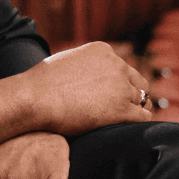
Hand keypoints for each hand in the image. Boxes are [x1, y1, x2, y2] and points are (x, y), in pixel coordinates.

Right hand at [0, 41, 151, 142]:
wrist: (35, 97)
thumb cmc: (42, 83)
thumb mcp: (67, 61)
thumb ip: (84, 65)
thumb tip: (86, 78)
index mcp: (103, 51)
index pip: (122, 68)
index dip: (119, 83)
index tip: (111, 95)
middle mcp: (117, 65)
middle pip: (137, 82)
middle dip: (131, 94)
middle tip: (121, 109)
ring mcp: (121, 87)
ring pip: (142, 99)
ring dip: (135, 109)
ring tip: (124, 121)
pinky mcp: (122, 109)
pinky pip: (143, 117)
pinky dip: (138, 122)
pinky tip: (126, 127)